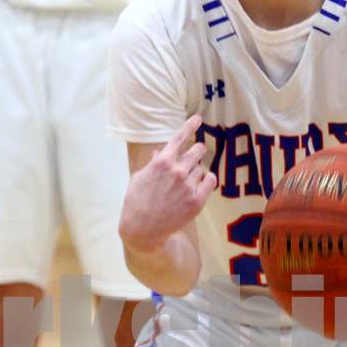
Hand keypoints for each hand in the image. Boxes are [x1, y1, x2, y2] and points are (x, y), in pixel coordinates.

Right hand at [119, 114, 216, 252]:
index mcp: (162, 162)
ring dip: (196, 171)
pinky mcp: (197, 200)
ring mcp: (188, 186)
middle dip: (197, 151)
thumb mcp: (139, 178)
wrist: (143, 229)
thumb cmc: (136, 202)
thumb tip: (160, 151)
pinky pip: (210, 181)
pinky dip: (207, 180)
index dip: (191, 125)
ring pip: (201, 168)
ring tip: (185, 183)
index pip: (180, 137)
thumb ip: (153, 163)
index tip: (199, 118)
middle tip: (195, 155)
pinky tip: (200, 184)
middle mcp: (177, 171)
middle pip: (197, 151)